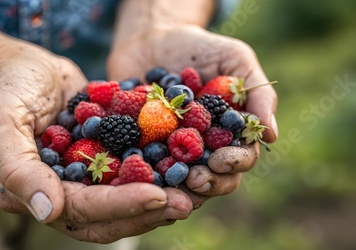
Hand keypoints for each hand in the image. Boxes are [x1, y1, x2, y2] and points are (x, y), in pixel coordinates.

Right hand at [0, 41, 191, 242]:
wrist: (23, 67)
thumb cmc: (8, 89)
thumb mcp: (2, 122)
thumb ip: (18, 169)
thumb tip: (48, 212)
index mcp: (31, 194)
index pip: (81, 210)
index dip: (120, 205)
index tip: (157, 196)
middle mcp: (58, 194)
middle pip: (108, 217)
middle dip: (147, 212)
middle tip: (186, 201)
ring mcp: (80, 180)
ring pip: (123, 201)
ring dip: (159, 197)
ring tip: (195, 189)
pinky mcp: (99, 161)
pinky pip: (129, 174)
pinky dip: (156, 173)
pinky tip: (185, 164)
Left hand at [107, 25, 276, 204]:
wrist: (152, 38)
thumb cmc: (200, 47)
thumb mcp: (234, 59)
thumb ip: (256, 92)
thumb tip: (273, 135)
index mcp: (228, 134)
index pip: (239, 158)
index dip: (234, 163)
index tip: (220, 160)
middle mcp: (201, 148)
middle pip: (211, 178)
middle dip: (206, 183)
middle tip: (194, 180)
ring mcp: (169, 151)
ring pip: (176, 181)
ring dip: (173, 188)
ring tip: (167, 186)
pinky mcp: (139, 148)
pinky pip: (139, 166)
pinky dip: (137, 173)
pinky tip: (134, 174)